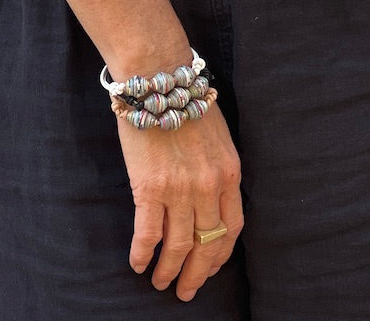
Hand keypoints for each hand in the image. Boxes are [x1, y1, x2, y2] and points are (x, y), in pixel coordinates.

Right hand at [117, 103, 243, 301]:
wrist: (159, 79)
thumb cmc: (185, 100)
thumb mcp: (218, 135)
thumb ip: (218, 168)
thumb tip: (212, 198)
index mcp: (229, 172)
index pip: (231, 227)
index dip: (220, 254)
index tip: (210, 267)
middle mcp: (209, 186)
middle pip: (206, 244)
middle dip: (197, 274)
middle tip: (186, 291)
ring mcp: (180, 189)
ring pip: (177, 246)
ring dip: (168, 270)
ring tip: (160, 282)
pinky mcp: (150, 187)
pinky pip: (147, 233)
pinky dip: (141, 253)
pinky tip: (137, 263)